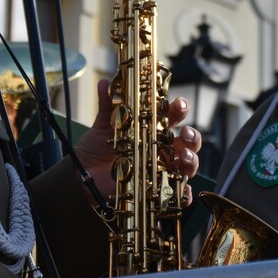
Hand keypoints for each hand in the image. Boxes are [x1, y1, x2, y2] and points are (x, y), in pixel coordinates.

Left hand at [74, 79, 202, 205]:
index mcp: (153, 129)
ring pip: (188, 165)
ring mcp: (162, 170)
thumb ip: (109, 105)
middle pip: (188, 142)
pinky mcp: (158, 191)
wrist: (84, 176)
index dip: (181, 109)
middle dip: (193, 136)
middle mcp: (162, 149)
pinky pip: (179, 195)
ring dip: (192, 160)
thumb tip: (105, 82)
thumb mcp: (103, 126)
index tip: (180, 105)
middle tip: (186, 134)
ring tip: (183, 158)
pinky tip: (183, 191)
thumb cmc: (97, 149)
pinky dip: (185, 194)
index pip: (174, 116)